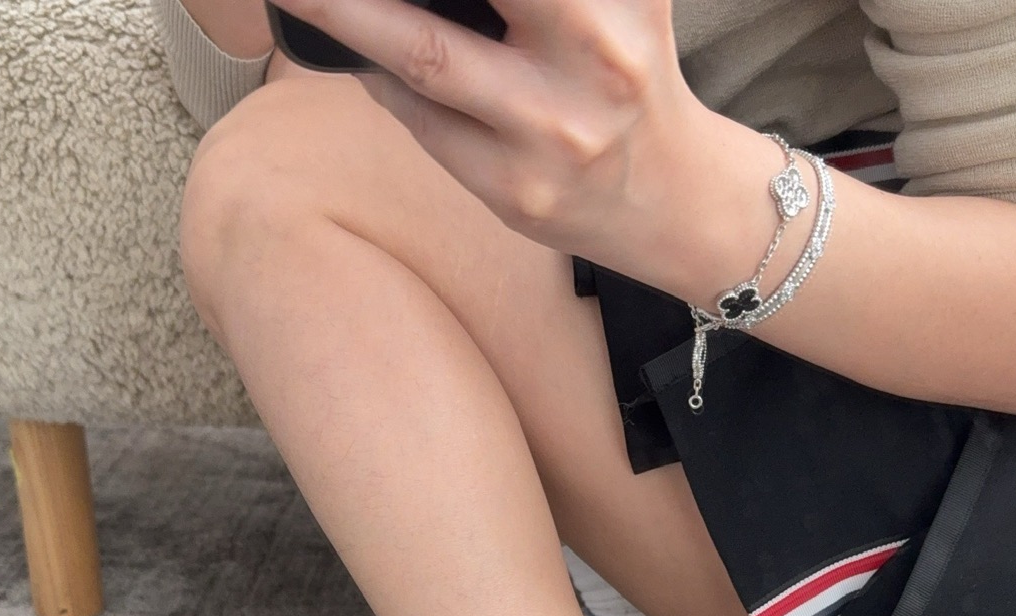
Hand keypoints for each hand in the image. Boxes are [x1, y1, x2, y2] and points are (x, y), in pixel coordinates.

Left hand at [273, 0, 712, 276]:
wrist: (671, 196)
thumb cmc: (626, 76)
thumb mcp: (616, 0)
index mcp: (619, 1)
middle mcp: (592, 60)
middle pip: (446, 18)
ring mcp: (547, 134)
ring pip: (421, 59)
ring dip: (344, 15)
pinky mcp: (513, 191)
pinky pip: (424, 121)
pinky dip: (382, 77)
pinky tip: (361, 53)